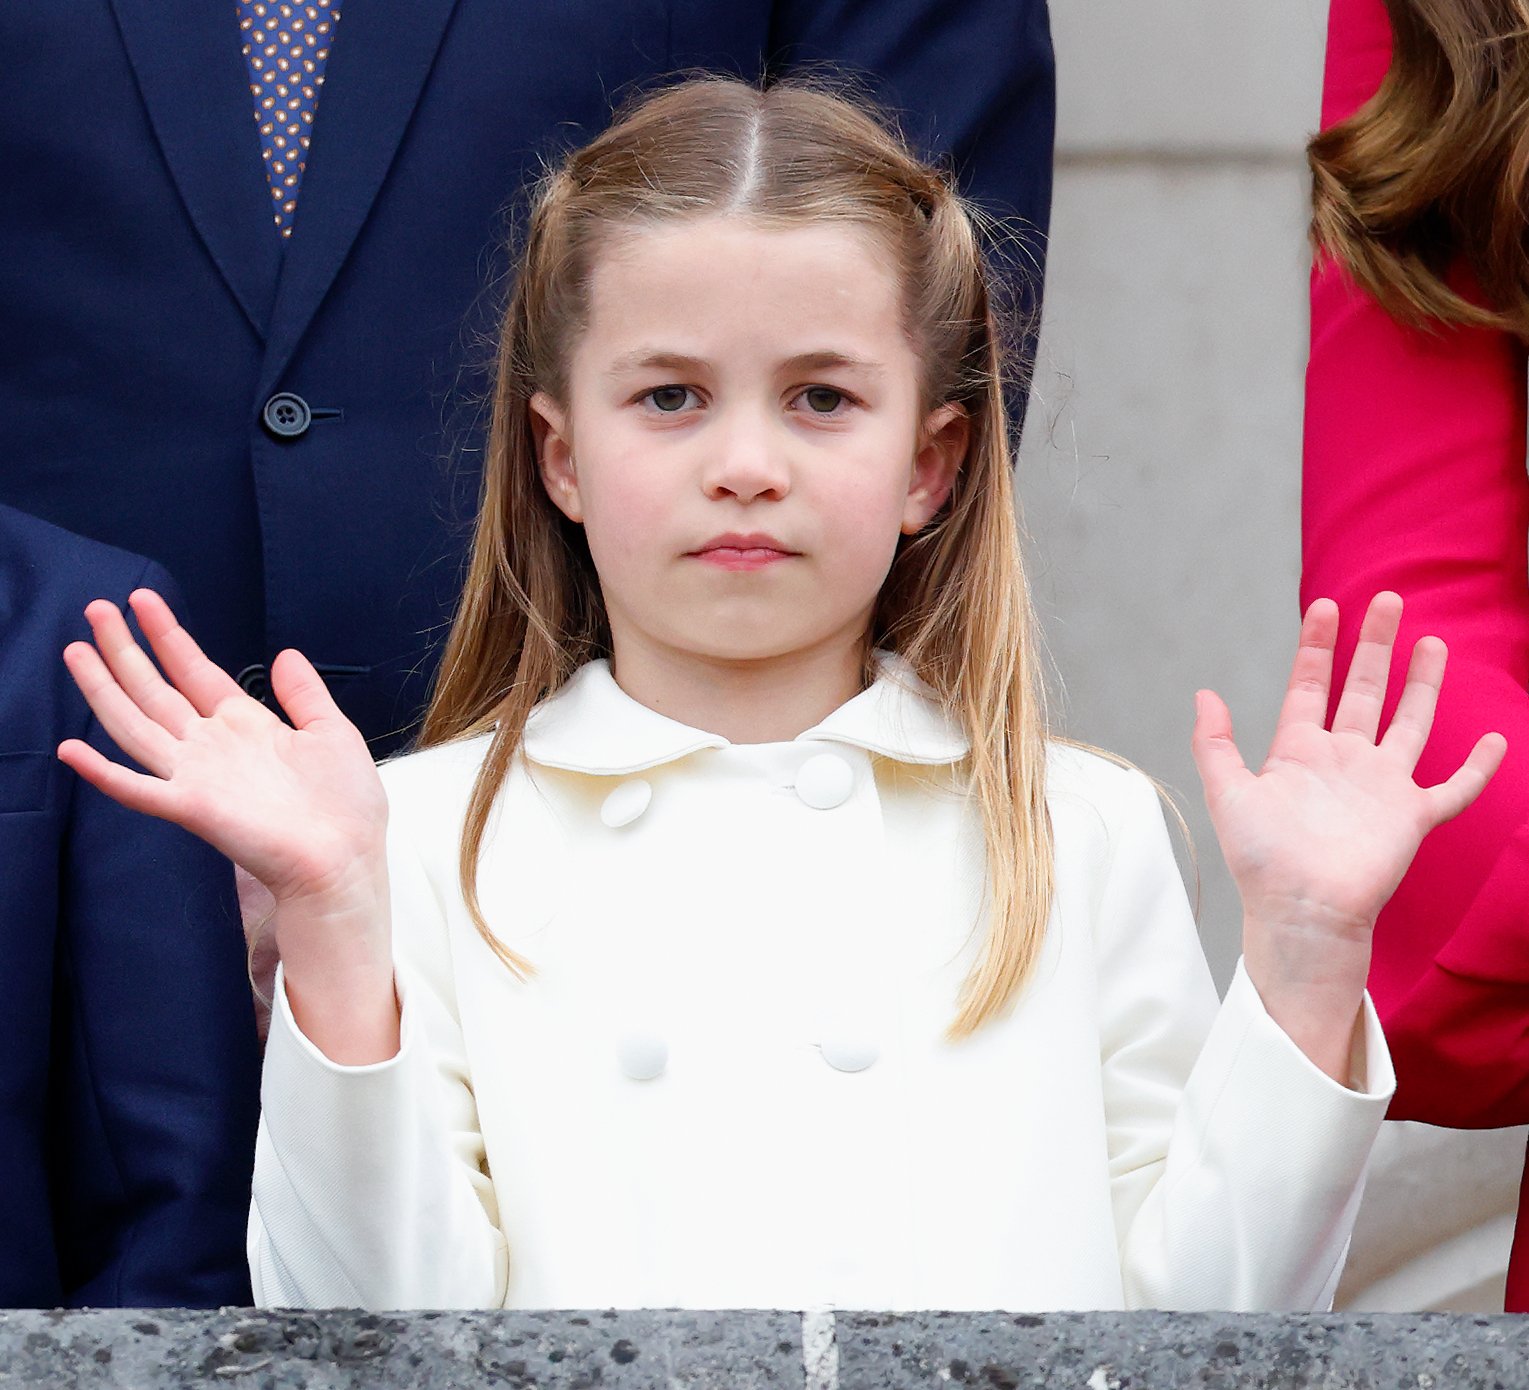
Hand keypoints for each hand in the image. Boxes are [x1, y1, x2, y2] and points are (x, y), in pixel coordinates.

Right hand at [58, 591, 397, 1061]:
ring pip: (136, 726)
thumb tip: (285, 653)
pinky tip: (70, 750)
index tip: (144, 600)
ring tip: (76, 649)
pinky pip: (138, 789)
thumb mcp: (332, 733)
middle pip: (157, 690)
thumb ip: (304, 695)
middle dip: (126, 650)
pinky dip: (104, 772)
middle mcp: (214, 747)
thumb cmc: (346, 807)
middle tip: (96, 608)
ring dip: (104, 690)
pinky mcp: (192, 808)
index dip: (169, 637)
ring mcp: (199, 776)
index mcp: (247, 726)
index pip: (195, 672)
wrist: (346, 861)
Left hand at [1190, 592, 1505, 1078]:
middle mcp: (1343, 761)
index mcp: (1298, 752)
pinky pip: (1453, 788)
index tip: (1325, 605)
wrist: (1302, 909)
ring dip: (1422, 684)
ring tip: (1431, 641)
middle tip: (1388, 600)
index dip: (1315, 647)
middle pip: (1362, 691)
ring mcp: (1380, 786)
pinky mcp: (1412, 816)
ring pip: (1409, 722)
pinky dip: (1476, 767)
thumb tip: (1204, 693)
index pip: (1308, 686)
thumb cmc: (1261, 860)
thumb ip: (1215, 743)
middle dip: (1373, 646)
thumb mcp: (1228, 792)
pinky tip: (1495, 740)